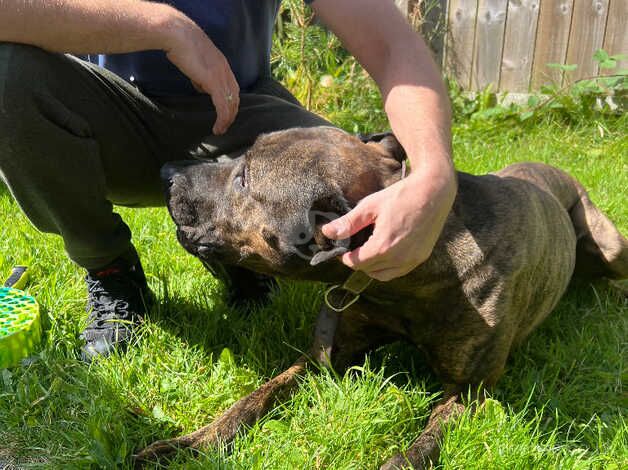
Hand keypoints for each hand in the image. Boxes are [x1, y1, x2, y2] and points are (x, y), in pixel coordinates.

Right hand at [163, 14, 239, 133]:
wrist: (177, 34)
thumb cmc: (180, 44)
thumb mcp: (195, 63)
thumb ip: (201, 76)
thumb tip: (201, 87)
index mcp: (222, 65)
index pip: (233, 88)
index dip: (231, 102)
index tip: (226, 114)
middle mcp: (226, 71)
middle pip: (235, 97)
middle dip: (231, 113)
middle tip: (225, 126)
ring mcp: (221, 76)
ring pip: (231, 104)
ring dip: (227, 119)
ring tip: (221, 130)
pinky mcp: (214, 82)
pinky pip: (222, 106)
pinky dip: (222, 119)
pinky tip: (217, 127)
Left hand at [322, 162, 456, 280]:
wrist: (434, 191)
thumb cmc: (401, 196)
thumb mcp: (370, 206)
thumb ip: (348, 223)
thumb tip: (327, 232)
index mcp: (383, 246)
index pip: (356, 263)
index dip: (345, 257)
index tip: (342, 249)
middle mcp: (398, 258)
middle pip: (368, 270)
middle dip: (358, 261)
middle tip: (355, 246)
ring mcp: (412, 260)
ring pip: (383, 275)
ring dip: (372, 267)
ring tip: (368, 250)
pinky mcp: (421, 258)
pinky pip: (399, 271)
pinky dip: (388, 267)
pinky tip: (385, 252)